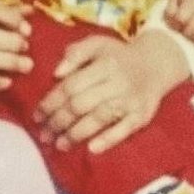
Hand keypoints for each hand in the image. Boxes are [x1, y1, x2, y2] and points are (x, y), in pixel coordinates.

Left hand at [34, 30, 187, 153]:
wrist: (155, 64)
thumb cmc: (118, 56)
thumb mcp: (97, 44)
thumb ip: (75, 53)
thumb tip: (56, 74)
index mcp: (104, 64)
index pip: (71, 86)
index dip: (51, 102)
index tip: (37, 116)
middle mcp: (118, 82)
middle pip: (81, 104)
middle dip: (59, 121)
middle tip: (44, 135)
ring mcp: (131, 100)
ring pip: (99, 118)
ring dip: (76, 134)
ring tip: (60, 144)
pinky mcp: (142, 115)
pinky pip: (124, 130)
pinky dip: (108, 139)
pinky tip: (91, 149)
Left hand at [164, 0, 193, 45]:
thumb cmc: (190, 0)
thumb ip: (170, 10)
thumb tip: (174, 23)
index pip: (181, 19)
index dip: (176, 22)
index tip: (178, 20)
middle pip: (190, 32)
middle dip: (184, 32)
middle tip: (184, 27)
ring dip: (193, 38)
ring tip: (192, 30)